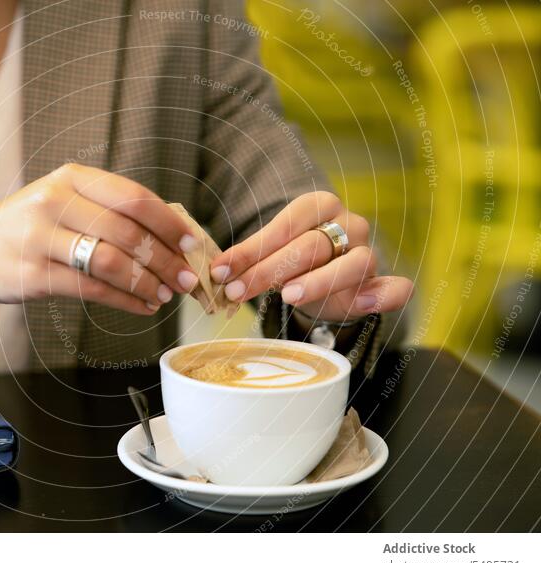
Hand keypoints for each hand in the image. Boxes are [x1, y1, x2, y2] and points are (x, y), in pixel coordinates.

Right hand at [0, 163, 199, 314]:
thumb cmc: (26, 225)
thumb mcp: (61, 200)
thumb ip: (107, 209)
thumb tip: (170, 231)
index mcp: (70, 179)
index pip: (133, 197)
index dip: (169, 223)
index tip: (191, 243)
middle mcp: (54, 202)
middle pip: (127, 232)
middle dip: (165, 259)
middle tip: (186, 278)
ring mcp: (40, 239)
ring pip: (111, 263)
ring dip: (148, 283)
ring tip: (166, 295)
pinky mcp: (32, 275)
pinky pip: (91, 290)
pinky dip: (125, 301)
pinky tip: (143, 307)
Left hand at [209, 191, 412, 321]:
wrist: (329, 281)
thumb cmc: (295, 262)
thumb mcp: (271, 254)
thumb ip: (250, 258)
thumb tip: (216, 273)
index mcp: (319, 206)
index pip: (285, 224)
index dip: (252, 248)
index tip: (221, 271)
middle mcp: (348, 224)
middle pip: (311, 246)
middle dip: (270, 270)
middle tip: (238, 291)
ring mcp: (369, 253)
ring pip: (354, 263)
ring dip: (319, 281)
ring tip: (289, 296)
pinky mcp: (384, 283)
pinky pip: (396, 288)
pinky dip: (383, 295)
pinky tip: (361, 304)